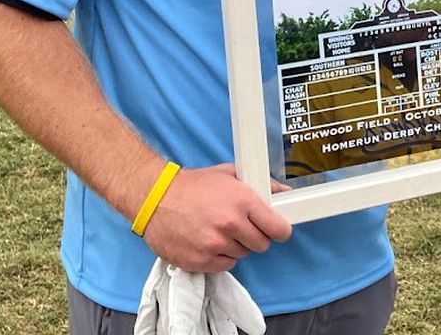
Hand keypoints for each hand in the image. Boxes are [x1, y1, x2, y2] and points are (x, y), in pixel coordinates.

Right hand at [141, 163, 291, 272]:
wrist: (155, 197)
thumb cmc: (192, 185)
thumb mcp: (229, 175)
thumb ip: (260, 184)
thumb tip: (285, 192)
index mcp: (242, 200)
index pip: (278, 228)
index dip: (280, 229)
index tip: (277, 229)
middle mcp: (231, 224)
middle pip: (262, 244)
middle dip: (256, 236)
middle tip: (242, 226)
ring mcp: (215, 245)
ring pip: (243, 254)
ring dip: (236, 245)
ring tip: (219, 229)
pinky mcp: (200, 261)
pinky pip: (225, 265)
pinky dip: (221, 256)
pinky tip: (209, 241)